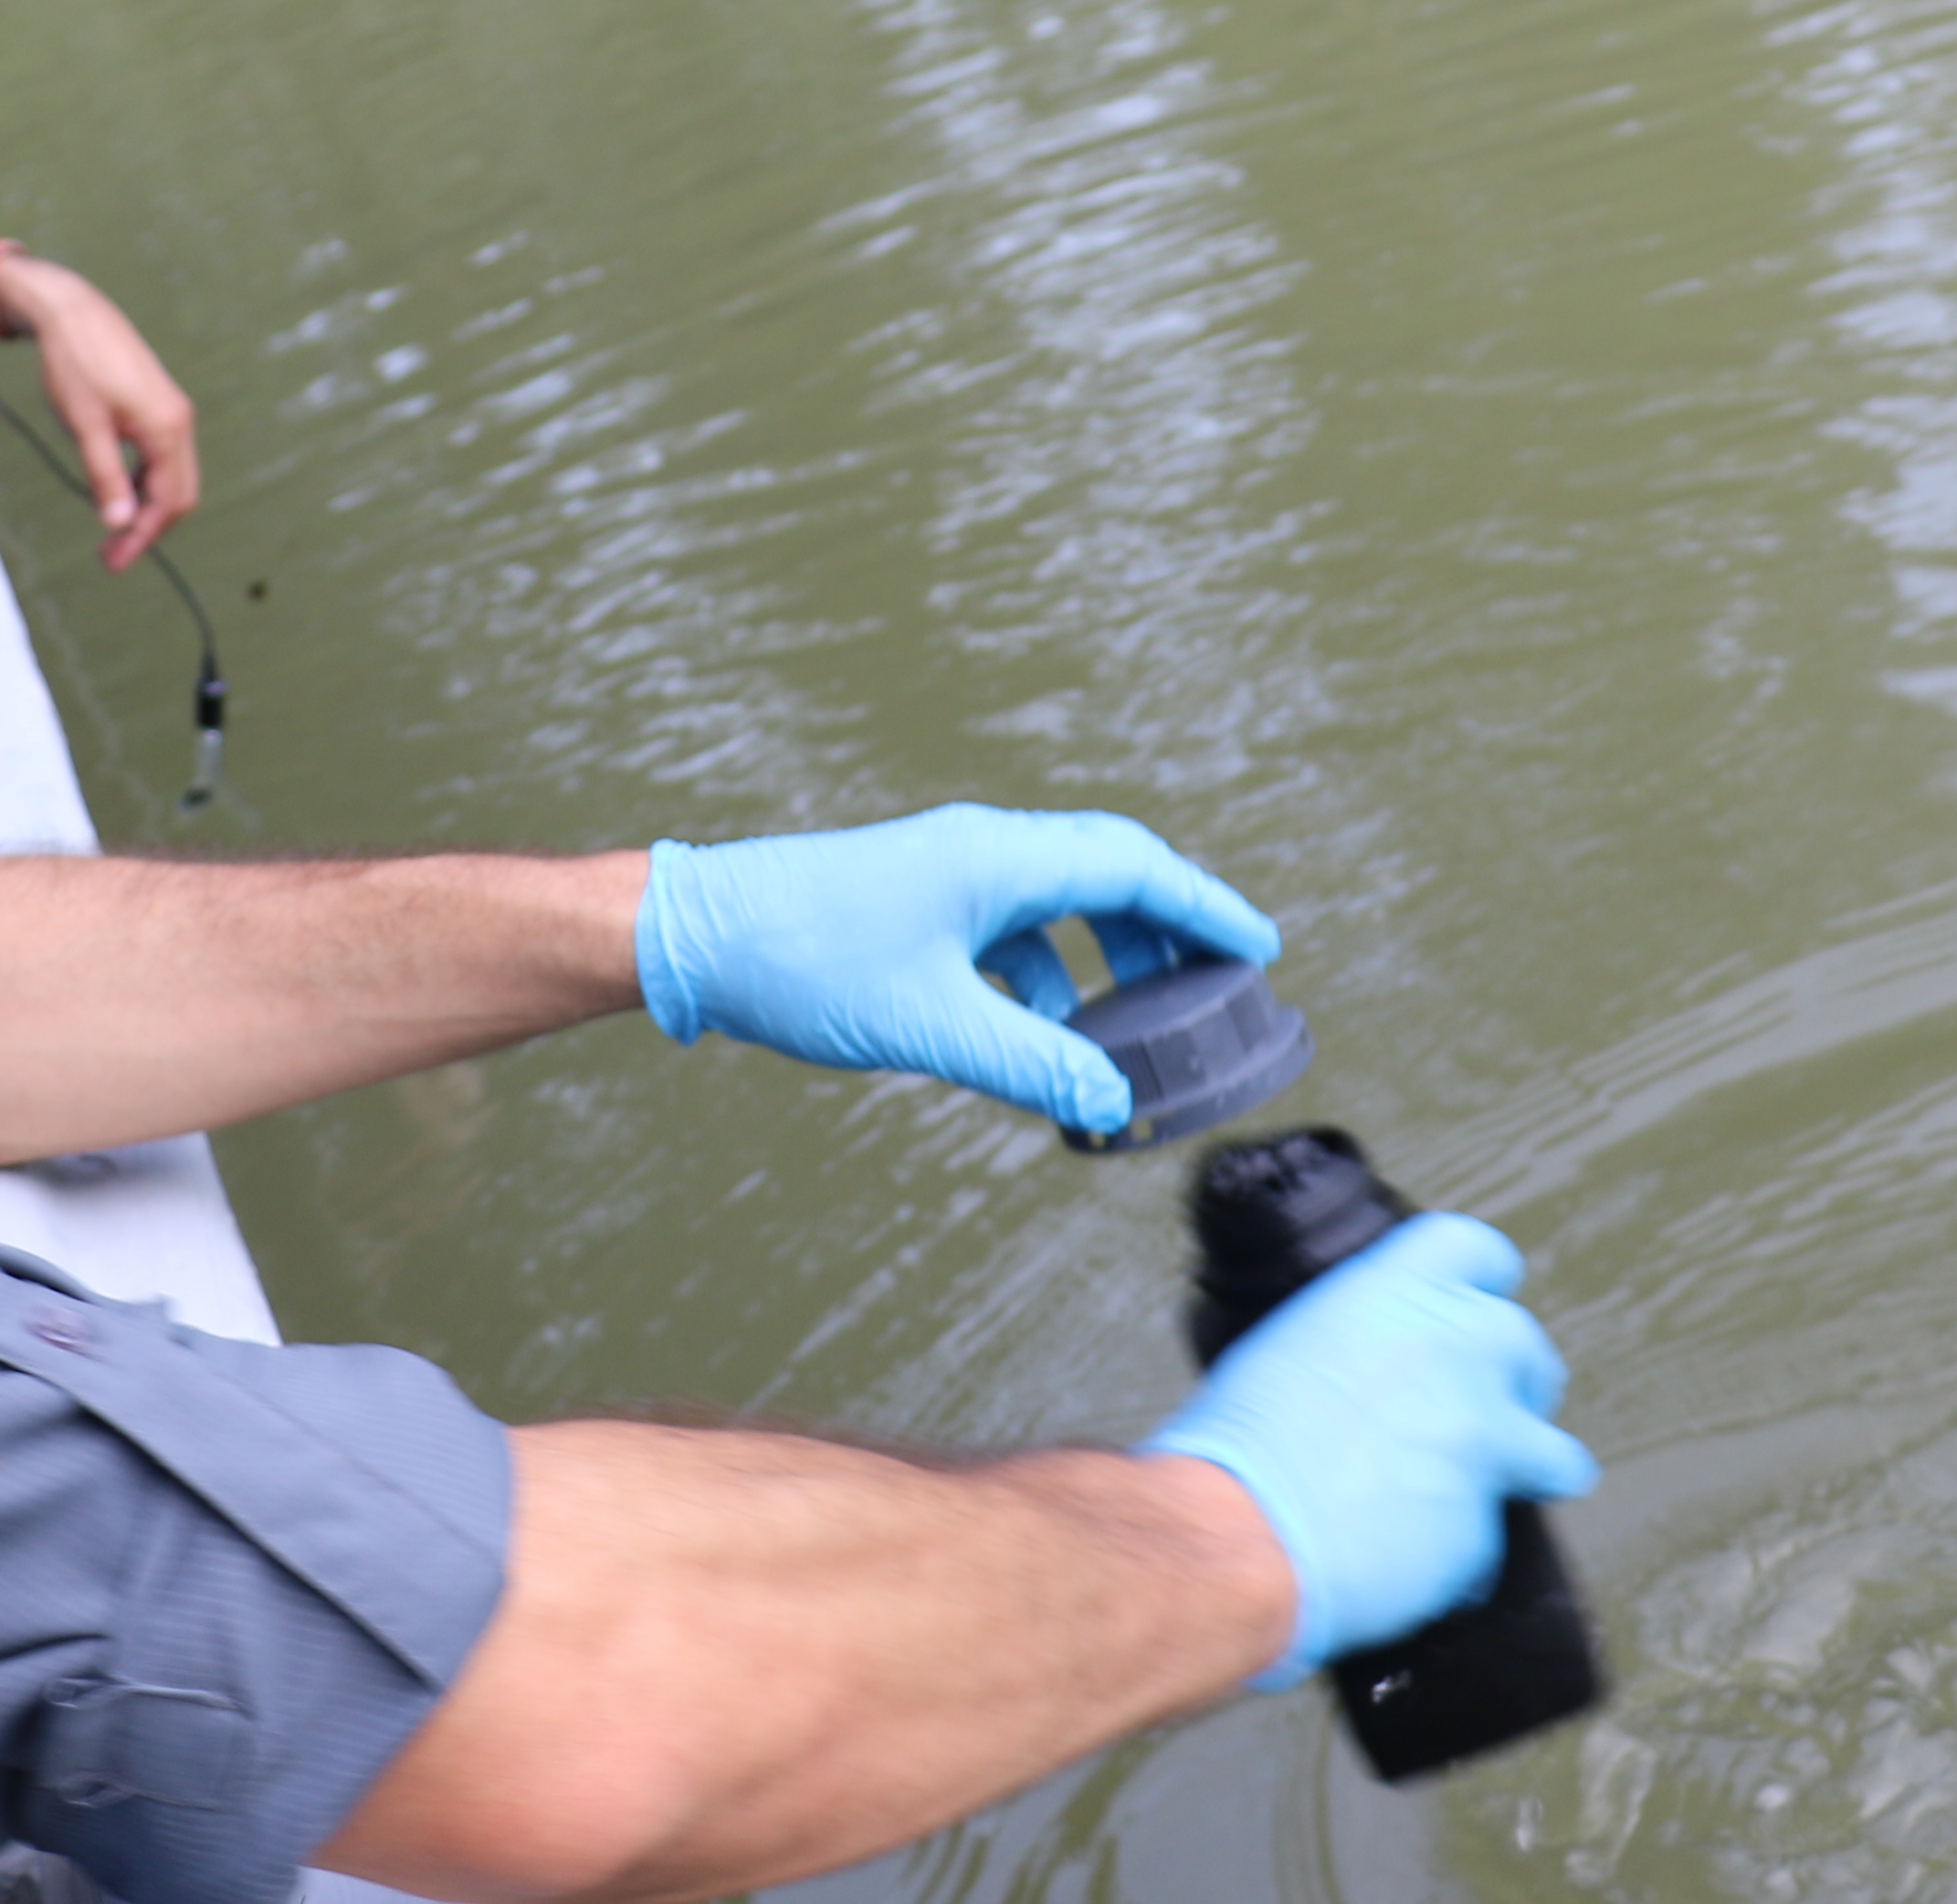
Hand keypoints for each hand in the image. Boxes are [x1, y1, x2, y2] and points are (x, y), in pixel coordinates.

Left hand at [0, 250, 199, 570]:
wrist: (73, 312)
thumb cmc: (74, 366)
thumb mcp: (84, 427)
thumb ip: (105, 476)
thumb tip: (117, 525)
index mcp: (166, 428)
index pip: (167, 502)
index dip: (142, 537)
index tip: (113, 563)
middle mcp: (179, 421)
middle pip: (179, 494)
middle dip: (147, 529)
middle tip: (109, 555)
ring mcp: (172, 412)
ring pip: (173, 476)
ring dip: (146, 507)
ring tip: (110, 531)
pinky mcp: (159, 405)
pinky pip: (163, 456)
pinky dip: (145, 482)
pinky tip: (117, 490)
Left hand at [630, 803, 1278, 1130]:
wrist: (695, 936)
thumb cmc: (805, 960)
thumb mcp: (931, 1025)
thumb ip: (1029, 1064)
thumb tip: (1110, 1104)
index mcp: (999, 858)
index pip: (1135, 868)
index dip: (1206, 908)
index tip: (1261, 947)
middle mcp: (982, 853)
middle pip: (1107, 880)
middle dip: (1168, 935)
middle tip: (1214, 991)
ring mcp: (946, 876)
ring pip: (1055, 909)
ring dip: (1103, 962)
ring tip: (1133, 1028)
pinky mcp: (915, 906)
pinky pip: (1006, 935)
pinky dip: (1041, 980)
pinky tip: (1042, 1038)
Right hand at [1143, 1214, 1594, 1676]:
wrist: (1243, 1534)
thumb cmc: (1238, 1444)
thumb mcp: (1287, 1348)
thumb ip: (1354, 1340)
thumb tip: (1367, 1368)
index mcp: (1396, 1292)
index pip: (1477, 1252)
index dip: (1483, 1281)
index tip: (1479, 1302)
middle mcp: (1457, 1349)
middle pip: (1522, 1344)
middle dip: (1511, 1377)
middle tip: (1479, 1406)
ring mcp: (1485, 1436)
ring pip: (1552, 1449)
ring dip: (1531, 1464)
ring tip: (1498, 1484)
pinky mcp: (1488, 1521)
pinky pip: (1494, 1531)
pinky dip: (1466, 1543)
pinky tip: (1418, 1553)